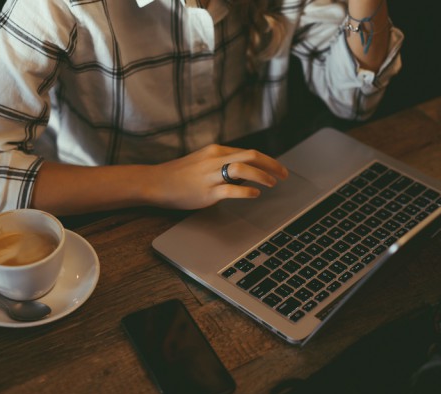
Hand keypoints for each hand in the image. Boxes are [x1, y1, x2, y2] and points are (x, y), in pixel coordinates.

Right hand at [145, 144, 288, 209]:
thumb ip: (223, 165)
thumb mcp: (203, 162)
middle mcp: (215, 159)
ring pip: (243, 169)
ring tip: (272, 183)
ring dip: (262, 175)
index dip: (267, 160)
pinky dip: (247, 191)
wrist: (156, 182)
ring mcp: (210, 175)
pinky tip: (255, 194)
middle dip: (272, 165)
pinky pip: (231, 189)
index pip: (249, 152)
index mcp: (216, 151)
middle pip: (251, 155)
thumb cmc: (179, 175)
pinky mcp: (206, 191)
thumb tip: (246, 174)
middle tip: (284, 175)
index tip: (278, 168)